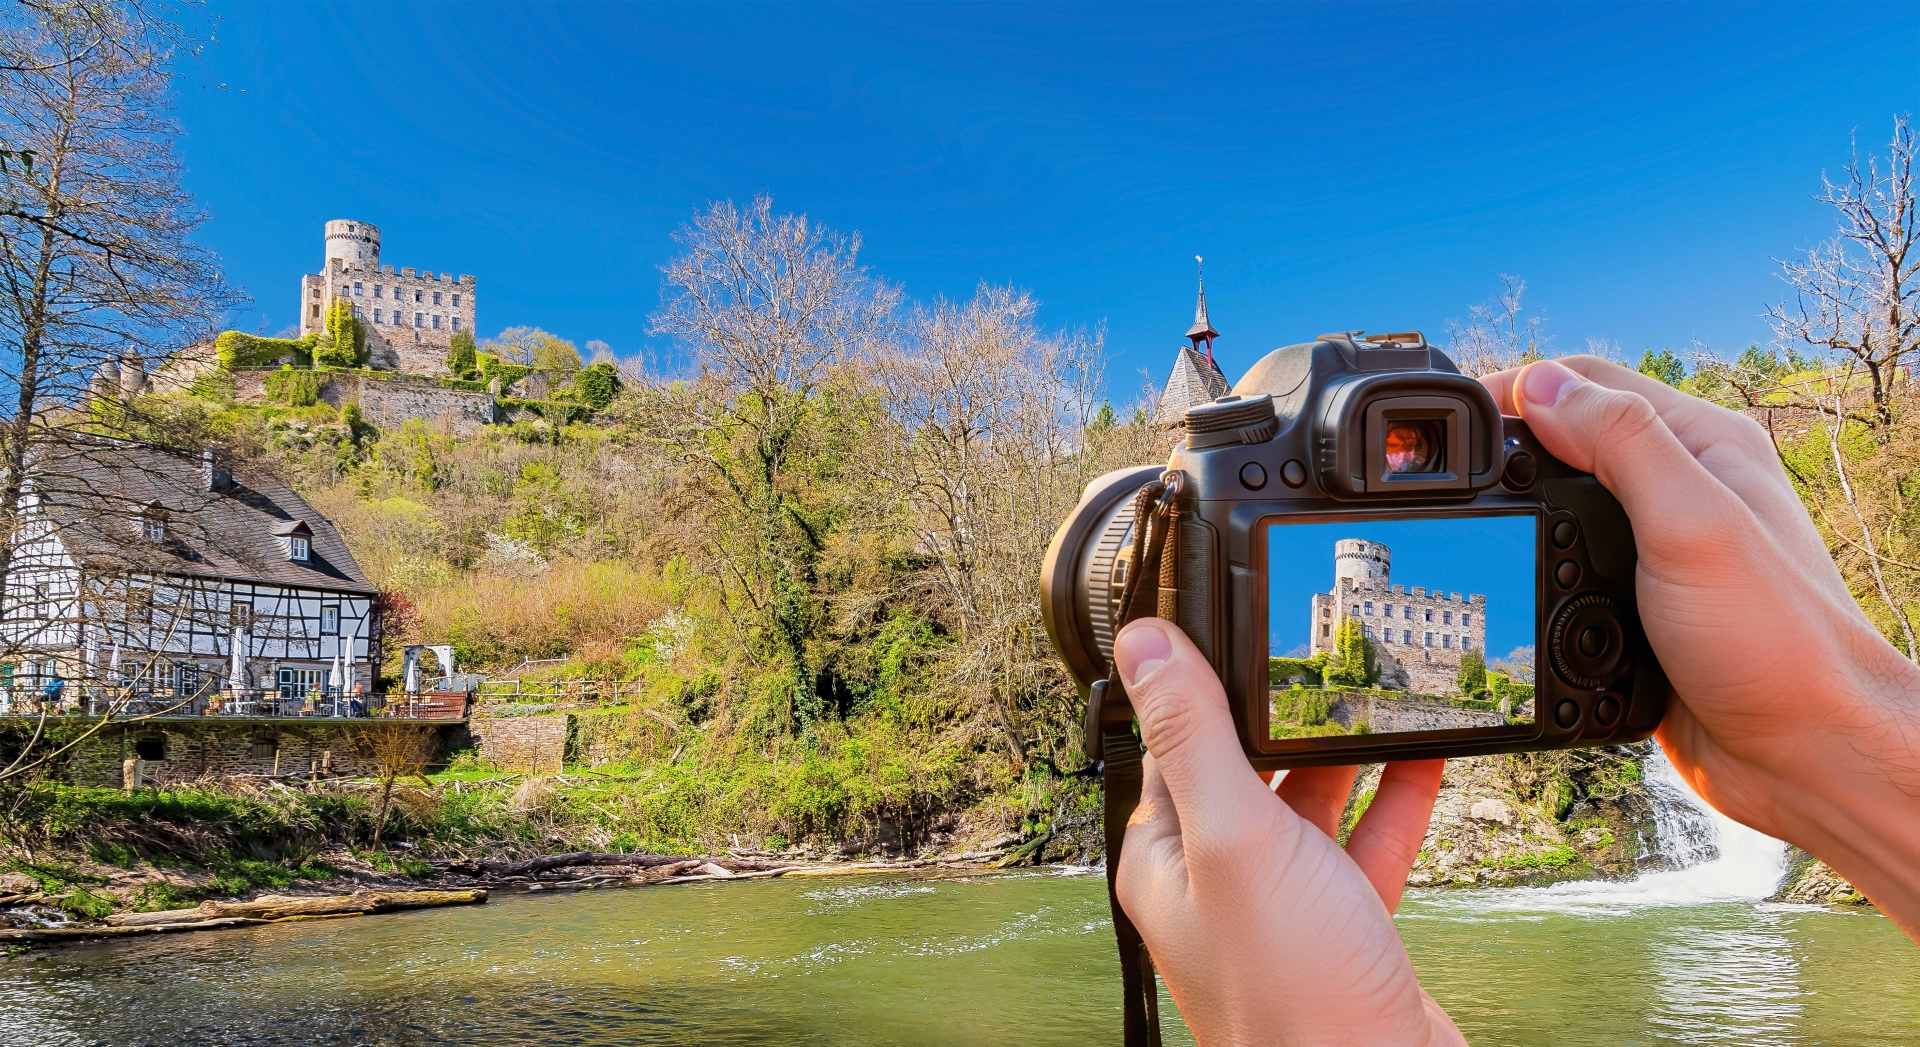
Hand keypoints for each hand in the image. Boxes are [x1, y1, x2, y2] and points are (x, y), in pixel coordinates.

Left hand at [1112, 616, 1463, 1046]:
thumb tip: (1143, 646)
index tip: (1231, 626)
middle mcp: (1216, 881)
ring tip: (1377, 691)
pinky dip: (1394, 798)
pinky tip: (1424, 755)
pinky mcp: (1344, 926)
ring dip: (1343, 752)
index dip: (1200, 683)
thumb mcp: (1236, 839)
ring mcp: (1282, 906)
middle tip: (1318, 651)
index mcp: (1165, 859)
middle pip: (1246, 769)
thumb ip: (1195, 738)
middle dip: (1283, 713)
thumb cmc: (1292, 995)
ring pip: (1309, 804)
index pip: (1171, 745)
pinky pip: (1366, 845)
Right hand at [1482, 357, 1919, 937]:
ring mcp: (1659, 549)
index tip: (1459, 417)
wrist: (1805, 758)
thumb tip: (1541, 386)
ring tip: (1469, 526)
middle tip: (1450, 477)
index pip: (1590, 383)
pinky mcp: (1636, 605)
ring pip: (1561, 506)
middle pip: (1568, 440)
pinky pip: (1565, 569)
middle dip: (1507, 448)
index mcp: (1704, 445)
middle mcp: (1683, 487)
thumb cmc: (1776, 643)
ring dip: (1515, 511)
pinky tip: (1510, 584)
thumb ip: (1621, 445)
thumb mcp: (1691, 524)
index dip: (1518, 390)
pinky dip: (1530, 569)